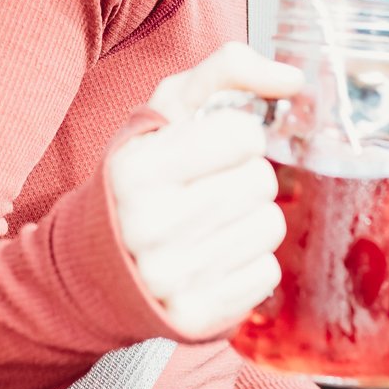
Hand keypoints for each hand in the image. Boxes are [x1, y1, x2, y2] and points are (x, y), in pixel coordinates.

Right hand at [106, 44, 300, 339]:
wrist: (96, 264)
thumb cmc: (141, 175)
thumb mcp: (166, 110)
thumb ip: (227, 70)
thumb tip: (293, 78)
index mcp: (136, 169)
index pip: (242, 133)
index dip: (236, 134)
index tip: (211, 147)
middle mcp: (147, 226)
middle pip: (260, 180)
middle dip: (245, 176)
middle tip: (209, 187)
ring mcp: (171, 278)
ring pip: (269, 226)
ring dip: (251, 218)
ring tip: (212, 221)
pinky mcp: (196, 318)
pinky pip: (267, 274)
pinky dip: (250, 261)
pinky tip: (214, 255)